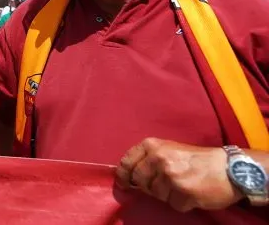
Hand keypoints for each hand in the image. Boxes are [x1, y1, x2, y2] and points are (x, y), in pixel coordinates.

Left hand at [115, 138, 242, 211]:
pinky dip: (182, 203)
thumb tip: (130, 177)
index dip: (122, 176)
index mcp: (152, 146)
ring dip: (169, 195)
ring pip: (157, 195)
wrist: (229, 168)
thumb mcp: (169, 149)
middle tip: (167, 184)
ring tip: (184, 186)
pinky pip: (174, 205)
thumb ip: (149, 159)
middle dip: (150, 187)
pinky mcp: (183, 192)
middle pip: (140, 182)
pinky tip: (193, 194)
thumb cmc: (198, 159)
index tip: (123, 184)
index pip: (126, 162)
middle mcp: (159, 159)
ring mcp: (170, 176)